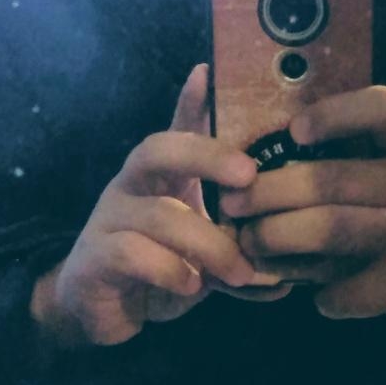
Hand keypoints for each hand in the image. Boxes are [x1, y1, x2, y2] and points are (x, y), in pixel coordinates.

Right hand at [30, 64, 284, 347]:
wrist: (101, 312)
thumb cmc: (160, 270)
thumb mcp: (204, 253)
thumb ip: (238, 250)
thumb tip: (290, 274)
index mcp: (163, 177)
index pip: (177, 128)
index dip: (192, 101)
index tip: (209, 72)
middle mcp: (132, 186)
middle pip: (158, 149)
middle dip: (207, 155)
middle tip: (249, 176)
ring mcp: (109, 218)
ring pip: (160, 214)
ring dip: (210, 244)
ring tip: (240, 272)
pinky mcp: (95, 256)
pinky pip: (133, 253)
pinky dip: (171, 270)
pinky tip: (192, 286)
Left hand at [221, 86, 385, 327]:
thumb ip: (356, 153)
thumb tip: (263, 152)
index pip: (382, 107)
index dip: (333, 114)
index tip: (291, 131)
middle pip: (330, 179)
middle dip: (268, 192)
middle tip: (230, 203)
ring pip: (328, 230)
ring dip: (276, 239)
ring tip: (249, 243)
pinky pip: (345, 287)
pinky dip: (319, 292)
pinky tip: (311, 290)